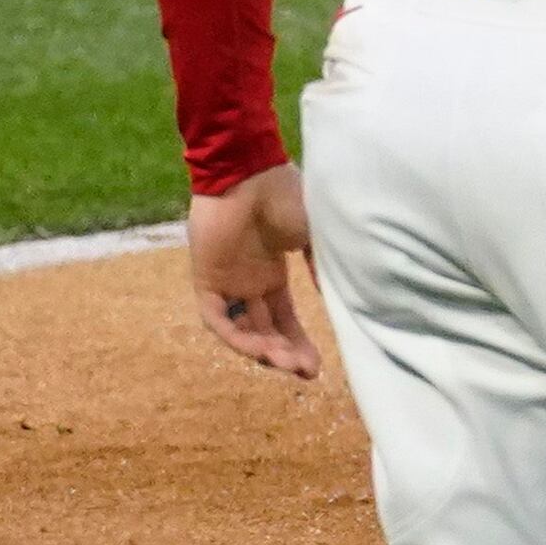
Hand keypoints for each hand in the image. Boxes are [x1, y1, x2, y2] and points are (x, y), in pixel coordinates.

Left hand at [186, 166, 320, 378]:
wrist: (251, 172)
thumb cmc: (287, 196)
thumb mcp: (315, 237)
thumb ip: (323, 269)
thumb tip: (340, 300)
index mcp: (271, 270)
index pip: (285, 317)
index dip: (300, 341)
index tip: (318, 366)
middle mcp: (248, 280)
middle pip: (265, 329)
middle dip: (286, 353)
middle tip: (306, 372)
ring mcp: (226, 280)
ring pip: (242, 329)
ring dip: (264, 350)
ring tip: (286, 364)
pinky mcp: (205, 278)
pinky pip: (216, 318)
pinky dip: (236, 336)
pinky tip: (259, 350)